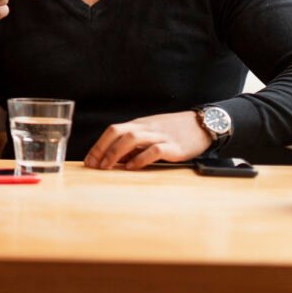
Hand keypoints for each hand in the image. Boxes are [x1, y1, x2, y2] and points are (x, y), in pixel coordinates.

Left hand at [84, 111, 211, 169]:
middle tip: (93, 166)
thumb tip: (116, 159)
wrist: (202, 125)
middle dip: (102, 149)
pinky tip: (131, 167)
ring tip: (107, 167)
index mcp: (139, 124)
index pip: (113, 130)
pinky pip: (154, 150)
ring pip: (132, 138)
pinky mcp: (174, 146)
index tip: (89, 161)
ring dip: (115, 153)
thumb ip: (135, 144)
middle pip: (118, 132)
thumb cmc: (174, 131)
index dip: (98, 145)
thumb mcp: (151, 133)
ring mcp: (160, 136)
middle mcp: (147, 127)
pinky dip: (140, 159)